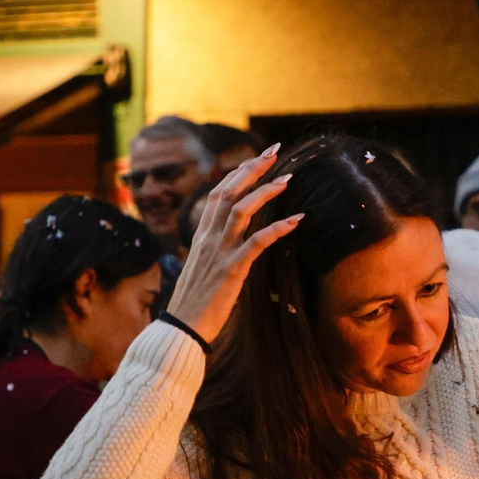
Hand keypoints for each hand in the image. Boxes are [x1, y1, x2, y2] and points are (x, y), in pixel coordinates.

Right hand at [166, 143, 303, 341]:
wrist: (183, 327)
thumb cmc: (195, 302)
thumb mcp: (203, 267)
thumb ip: (215, 249)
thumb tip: (232, 241)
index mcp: (201, 235)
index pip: (218, 193)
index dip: (238, 173)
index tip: (256, 158)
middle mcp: (208, 238)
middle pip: (228, 192)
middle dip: (252, 168)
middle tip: (274, 151)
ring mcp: (219, 252)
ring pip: (241, 210)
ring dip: (266, 191)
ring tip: (288, 179)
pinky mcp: (232, 270)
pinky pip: (257, 242)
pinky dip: (277, 228)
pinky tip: (295, 220)